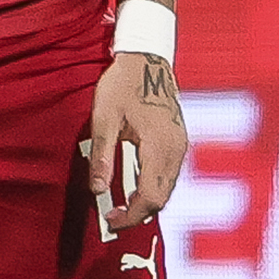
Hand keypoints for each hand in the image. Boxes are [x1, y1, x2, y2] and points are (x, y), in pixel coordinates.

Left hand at [86, 50, 187, 233]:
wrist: (147, 57)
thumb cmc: (122, 84)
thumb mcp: (104, 118)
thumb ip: (101, 156)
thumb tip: (97, 191)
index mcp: (159, 147)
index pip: (150, 197)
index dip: (130, 216)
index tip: (110, 221)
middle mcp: (176, 150)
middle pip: (163, 198)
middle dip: (138, 213)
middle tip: (112, 216)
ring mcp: (181, 145)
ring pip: (168, 188)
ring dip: (146, 201)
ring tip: (120, 204)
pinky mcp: (180, 140)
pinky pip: (170, 175)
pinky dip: (154, 187)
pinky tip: (134, 184)